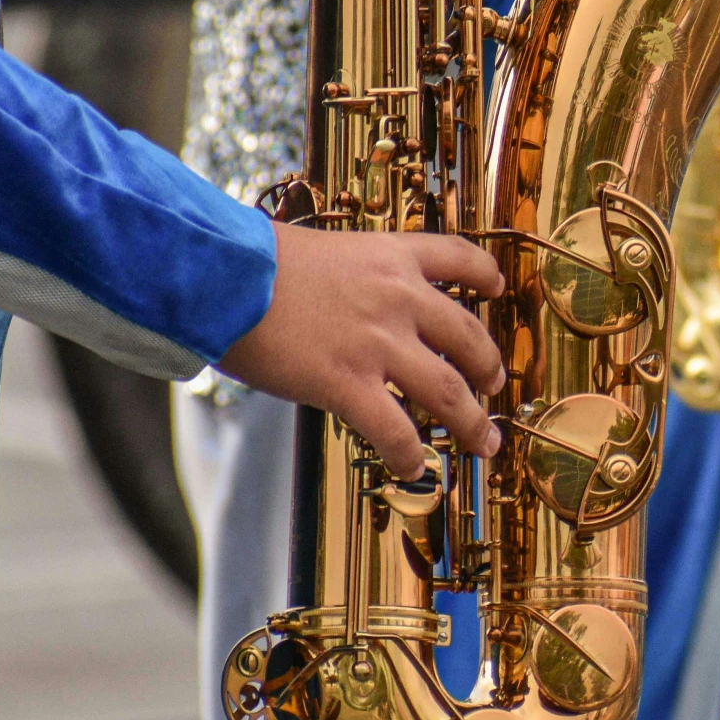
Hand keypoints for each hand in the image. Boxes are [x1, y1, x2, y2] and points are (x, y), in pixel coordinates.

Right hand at [217, 224, 507, 478]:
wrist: (221, 277)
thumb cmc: (253, 262)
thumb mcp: (322, 251)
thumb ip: (352, 276)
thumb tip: (348, 304)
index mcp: (390, 257)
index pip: (458, 258)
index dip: (485, 274)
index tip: (497, 287)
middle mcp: (397, 298)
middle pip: (468, 336)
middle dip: (488, 368)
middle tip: (493, 387)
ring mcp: (378, 343)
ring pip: (449, 391)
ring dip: (472, 422)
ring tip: (484, 443)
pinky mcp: (348, 383)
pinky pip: (395, 431)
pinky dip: (410, 456)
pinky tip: (413, 468)